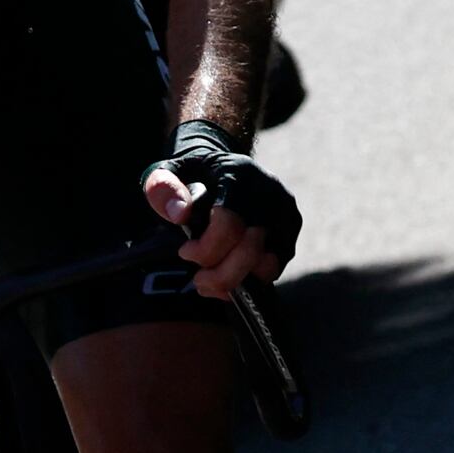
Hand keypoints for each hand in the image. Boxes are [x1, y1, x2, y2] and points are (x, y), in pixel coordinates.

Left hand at [145, 120, 298, 296]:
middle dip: (220, 274)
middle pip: (251, 250)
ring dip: (235, 283)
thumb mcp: (168, 172)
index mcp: (239, 175)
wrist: (223, 169)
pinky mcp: (290, 236)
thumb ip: (164, 188)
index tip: (185, 252)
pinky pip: (273, 270)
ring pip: (267, 266)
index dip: (205, 249)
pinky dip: (248, 282)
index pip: (230, 224)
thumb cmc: (192, 175)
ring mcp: (285, 216)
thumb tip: (180, 213)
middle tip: (198, 279)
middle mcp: (270, 194)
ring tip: (210, 281)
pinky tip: (226, 277)